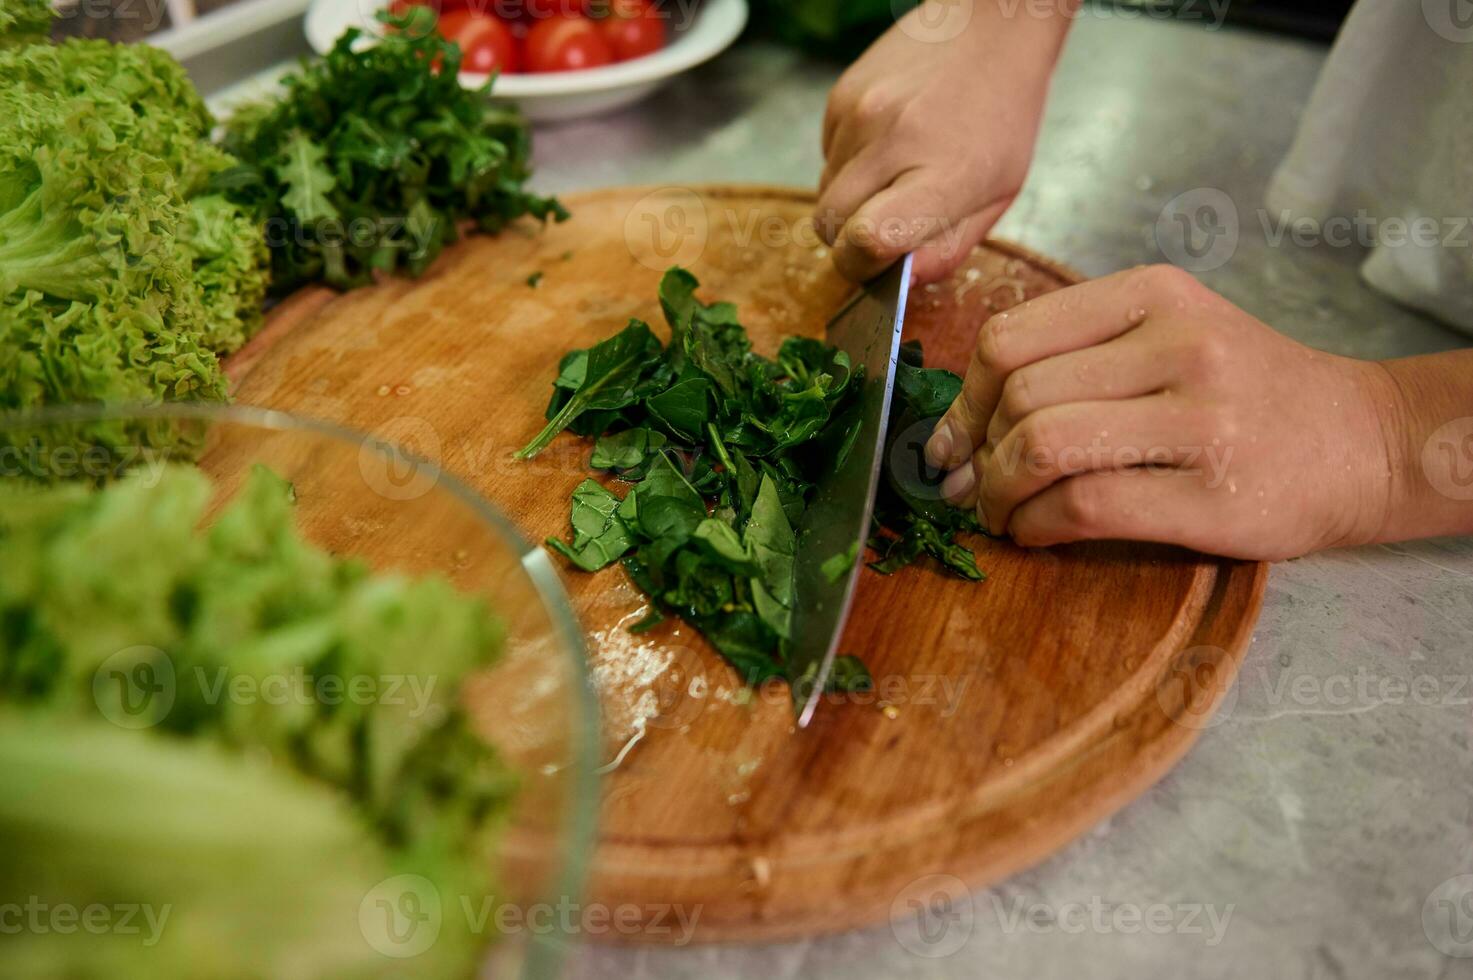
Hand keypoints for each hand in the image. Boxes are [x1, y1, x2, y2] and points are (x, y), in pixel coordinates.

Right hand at [816, 1, 1072, 283]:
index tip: (874, 267)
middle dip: (848, 242)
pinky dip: (848, 166)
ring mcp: (861, 116)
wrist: (988, 29)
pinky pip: (826, 157)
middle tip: (884, 229)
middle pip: (831, 226)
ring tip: (893, 176)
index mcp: (945, 175)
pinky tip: (885, 145)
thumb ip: (946, 250)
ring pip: (824, 194)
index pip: (868, 239)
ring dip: (849, 202)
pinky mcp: (840, 97)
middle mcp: (894, 142)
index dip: (860, 267)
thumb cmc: (1001, 116)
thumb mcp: (997, 197)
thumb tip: (896, 283)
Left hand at [923, 264, 1400, 560]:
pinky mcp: (1209, 492)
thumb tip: (962, 427)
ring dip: (999, 494)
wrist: (1364, 443)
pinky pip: (1083, 505)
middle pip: (1020, 394)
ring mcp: (1199, 417)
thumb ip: (1077, 358)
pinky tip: (1037, 532)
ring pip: (1044, 446)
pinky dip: (1037, 526)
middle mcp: (1177, 343)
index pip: (1012, 336)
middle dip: (975, 453)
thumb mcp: (1171, 335)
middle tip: (971, 488)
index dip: (963, 399)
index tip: (952, 439)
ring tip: (1001, 513)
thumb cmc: (1247, 393)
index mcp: (1153, 294)